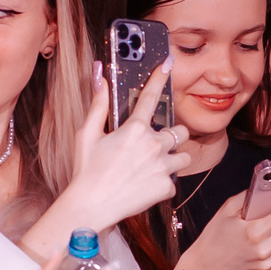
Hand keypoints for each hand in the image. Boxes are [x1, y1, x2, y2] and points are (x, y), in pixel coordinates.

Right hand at [63, 64, 188, 228]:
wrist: (91, 206)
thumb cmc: (86, 171)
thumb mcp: (86, 134)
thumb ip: (97, 104)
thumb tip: (99, 74)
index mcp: (134, 129)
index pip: (151, 96)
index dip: (160, 76)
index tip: (168, 63)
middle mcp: (153, 145)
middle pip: (180, 130)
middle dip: (171, 136)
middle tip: (155, 145)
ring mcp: (162, 167)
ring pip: (184, 156)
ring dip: (173, 159)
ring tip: (154, 166)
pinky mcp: (166, 187)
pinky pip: (173, 181)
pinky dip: (163, 183)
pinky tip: (146, 185)